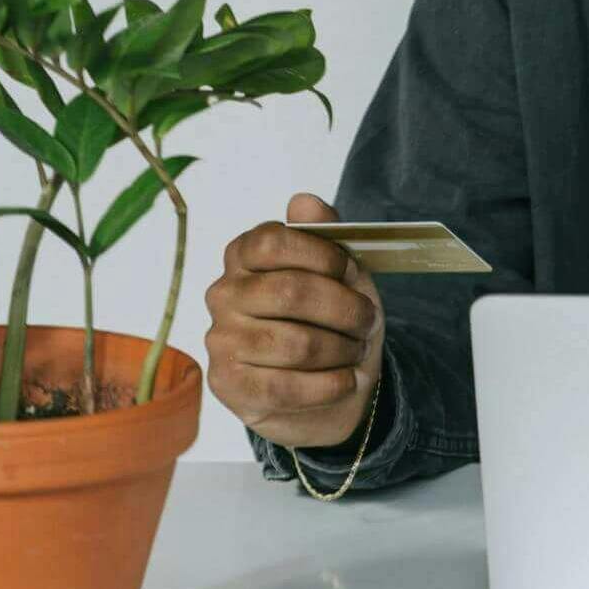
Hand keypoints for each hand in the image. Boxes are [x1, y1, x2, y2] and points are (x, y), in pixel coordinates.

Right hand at [205, 192, 384, 451]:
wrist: (329, 382)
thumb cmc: (332, 316)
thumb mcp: (341, 271)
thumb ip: (325, 233)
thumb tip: (303, 201)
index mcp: (245, 255)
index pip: (272, 242)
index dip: (320, 254)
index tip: (350, 269)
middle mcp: (224, 293)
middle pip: (289, 292)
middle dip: (344, 309)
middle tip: (368, 320)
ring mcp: (220, 340)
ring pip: (294, 344)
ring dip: (341, 350)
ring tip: (357, 350)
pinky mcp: (227, 384)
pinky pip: (284, 387)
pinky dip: (328, 386)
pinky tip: (347, 381)